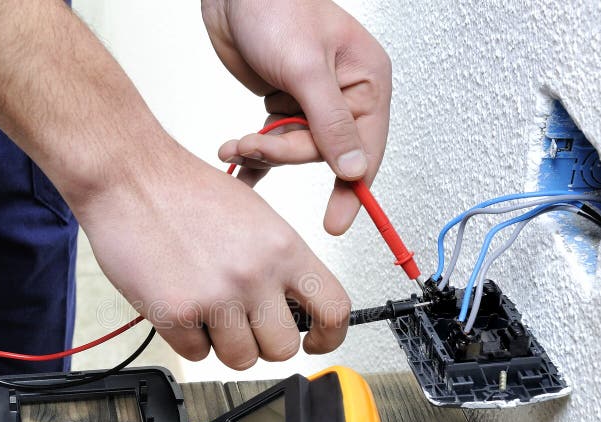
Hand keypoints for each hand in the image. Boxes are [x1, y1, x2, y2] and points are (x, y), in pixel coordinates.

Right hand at [74, 141, 349, 368]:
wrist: (130, 176)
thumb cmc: (185, 191)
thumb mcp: (256, 217)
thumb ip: (280, 263)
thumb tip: (296, 306)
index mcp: (284, 248)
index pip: (334, 309)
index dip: (329, 337)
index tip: (315, 342)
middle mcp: (256, 274)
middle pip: (284, 349)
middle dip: (264, 345)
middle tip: (246, 327)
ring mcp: (216, 296)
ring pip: (241, 359)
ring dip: (225, 344)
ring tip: (208, 313)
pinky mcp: (176, 313)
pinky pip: (197, 354)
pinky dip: (188, 339)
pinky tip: (181, 307)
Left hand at [202, 0, 391, 234]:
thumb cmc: (275, 7)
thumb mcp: (305, 67)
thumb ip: (330, 122)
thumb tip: (354, 170)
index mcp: (366, 82)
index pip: (365, 147)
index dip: (352, 187)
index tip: (337, 222)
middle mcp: (343, 96)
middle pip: (322, 153)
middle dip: (285, 154)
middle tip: (253, 148)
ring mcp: (312, 104)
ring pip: (294, 151)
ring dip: (263, 152)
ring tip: (235, 144)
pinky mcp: (284, 107)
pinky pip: (276, 144)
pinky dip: (257, 158)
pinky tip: (239, 168)